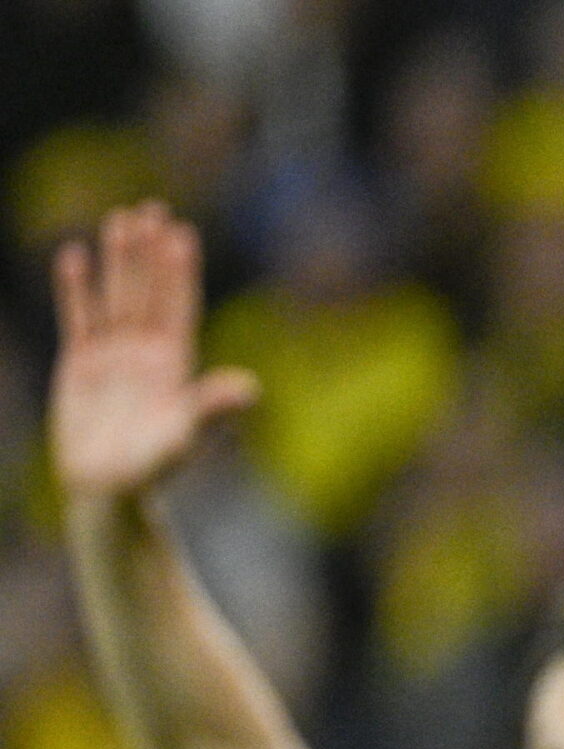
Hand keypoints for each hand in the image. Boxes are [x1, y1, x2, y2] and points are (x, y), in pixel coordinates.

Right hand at [49, 202, 258, 501]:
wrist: (109, 489)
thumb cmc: (152, 469)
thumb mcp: (184, 436)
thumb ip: (212, 409)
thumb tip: (251, 388)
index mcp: (175, 365)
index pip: (179, 307)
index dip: (180, 271)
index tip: (183, 233)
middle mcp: (147, 353)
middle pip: (148, 291)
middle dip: (149, 252)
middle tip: (152, 208)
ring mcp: (114, 355)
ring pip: (116, 296)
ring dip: (118, 260)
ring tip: (119, 218)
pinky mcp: (81, 363)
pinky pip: (79, 317)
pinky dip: (76, 288)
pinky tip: (75, 254)